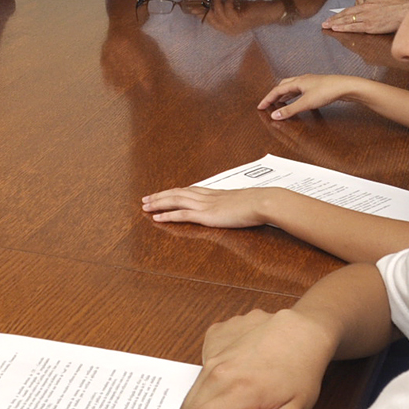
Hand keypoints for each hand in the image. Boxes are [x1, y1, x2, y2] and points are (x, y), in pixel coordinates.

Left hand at [143, 185, 271, 228]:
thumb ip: (231, 204)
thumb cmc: (256, 204)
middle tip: (145, 199)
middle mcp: (205, 196)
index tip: (162, 193)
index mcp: (213, 193)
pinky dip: (167, 216)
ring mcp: (205, 205)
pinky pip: (182, 214)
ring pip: (175, 201)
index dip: (172, 192)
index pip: (187, 190)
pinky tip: (157, 218)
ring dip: (158, 203)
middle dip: (159, 196)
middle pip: (176, 193)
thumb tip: (233, 208)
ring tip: (145, 207)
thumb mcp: (240, 202)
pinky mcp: (206, 215)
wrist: (262, 202)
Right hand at [172, 307, 333, 408]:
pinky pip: (201, 370)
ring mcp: (214, 354)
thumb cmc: (302, 369)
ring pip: (192, 390)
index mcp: (237, 390)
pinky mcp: (214, 340)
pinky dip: (203, 387)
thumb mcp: (298, 407)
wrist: (302, 329)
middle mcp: (218, 371)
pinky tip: (217, 397)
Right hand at [257, 73, 365, 119]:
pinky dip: (295, 95)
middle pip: (283, 85)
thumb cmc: (327, 91)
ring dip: (285, 94)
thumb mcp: (306, 103)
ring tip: (281, 102)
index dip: (267, 98)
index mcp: (297, 81)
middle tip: (269, 103)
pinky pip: (301, 90)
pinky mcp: (318, 86)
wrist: (347, 87)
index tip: (260, 106)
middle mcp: (302, 80)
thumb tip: (274, 115)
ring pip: (293, 87)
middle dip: (275, 94)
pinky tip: (299, 100)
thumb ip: (289, 110)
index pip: (277, 90)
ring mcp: (311, 82)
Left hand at [322, 0, 408, 33]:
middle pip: (347, 14)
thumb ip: (375, 3)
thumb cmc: (399, 6)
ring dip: (335, 23)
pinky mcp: (370, 26)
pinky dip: (344, 28)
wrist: (406, 11)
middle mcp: (366, 7)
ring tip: (327, 26)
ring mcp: (367, 17)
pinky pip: (354, 27)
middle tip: (325, 23)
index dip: (341, 14)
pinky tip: (336, 29)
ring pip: (348, 20)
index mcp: (369, 0)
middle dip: (334, 19)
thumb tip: (369, 10)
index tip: (333, 17)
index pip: (351, 8)